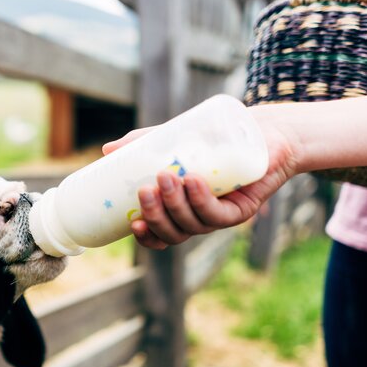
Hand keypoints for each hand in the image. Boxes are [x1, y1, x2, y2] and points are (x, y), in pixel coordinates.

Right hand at [102, 107, 300, 249]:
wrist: (260, 130)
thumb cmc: (214, 138)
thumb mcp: (172, 140)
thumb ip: (141, 146)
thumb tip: (107, 151)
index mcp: (180, 211)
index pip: (160, 236)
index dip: (147, 237)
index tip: (132, 224)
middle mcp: (199, 218)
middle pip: (173, 234)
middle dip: (156, 216)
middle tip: (145, 190)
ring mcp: (221, 216)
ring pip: (193, 225)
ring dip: (176, 205)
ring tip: (165, 176)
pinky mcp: (243, 209)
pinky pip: (219, 214)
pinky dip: (202, 200)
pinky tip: (193, 182)